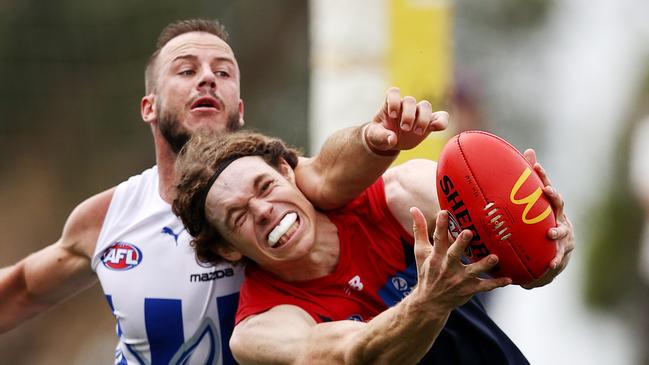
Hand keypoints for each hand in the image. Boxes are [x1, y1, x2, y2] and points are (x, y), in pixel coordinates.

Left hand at [364, 87, 448, 153]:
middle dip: (409, 115)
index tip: (392, 115)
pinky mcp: (429, 123)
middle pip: (410, 101)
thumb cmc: (380, 135)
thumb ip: (381, 137)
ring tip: (417, 132)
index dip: (394, 101)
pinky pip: (441, 116)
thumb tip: (392, 139)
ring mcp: (418, 113)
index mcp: (390, 104)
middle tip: (405, 129)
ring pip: (425, 106)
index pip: (393, 92)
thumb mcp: (375, 137)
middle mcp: (405, 106)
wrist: (390, 141)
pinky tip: (437, 128)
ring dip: (423, 118)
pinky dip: (442, 121)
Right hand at [410, 207, 510, 311]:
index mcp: (436, 257)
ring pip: (473, 271)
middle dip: (460, 244)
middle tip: (468, 232)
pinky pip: (484, 286)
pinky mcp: (469, 289)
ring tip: (494, 257)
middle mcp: (447, 267)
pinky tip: (508, 279)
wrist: (430, 302)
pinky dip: (496, 283)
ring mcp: (459, 280)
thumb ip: (419, 230)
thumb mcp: (420, 252)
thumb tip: (413, 209)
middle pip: (454, 254)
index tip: (444, 212)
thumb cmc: (427, 272)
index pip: (437, 239)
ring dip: (484, 264)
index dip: (440, 226)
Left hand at [521, 149, 574, 288]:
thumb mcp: (532, 211)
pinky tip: (550, 264)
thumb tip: (518, 162)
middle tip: (546, 190)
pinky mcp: (562, 251)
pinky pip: (559, 256)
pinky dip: (556, 259)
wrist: (552, 255)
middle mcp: (559, 217)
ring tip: (551, 233)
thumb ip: (525, 189)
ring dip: (557, 230)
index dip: (542, 176)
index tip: (535, 165)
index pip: (546, 188)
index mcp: (549, 207)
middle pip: (558, 204)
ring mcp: (564, 234)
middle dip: (553, 196)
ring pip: (563, 230)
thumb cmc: (539, 227)